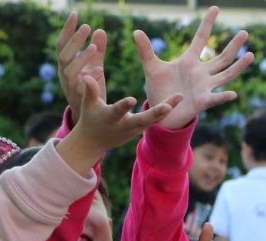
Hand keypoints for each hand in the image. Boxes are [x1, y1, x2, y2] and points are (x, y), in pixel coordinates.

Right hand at [56, 13, 106, 124]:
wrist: (89, 117)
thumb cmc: (90, 88)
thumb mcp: (94, 67)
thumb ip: (97, 51)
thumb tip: (100, 30)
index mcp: (65, 65)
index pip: (62, 43)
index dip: (67, 29)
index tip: (75, 14)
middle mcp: (64, 74)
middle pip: (64, 55)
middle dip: (74, 41)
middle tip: (86, 27)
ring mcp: (69, 87)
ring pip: (70, 71)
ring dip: (81, 58)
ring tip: (94, 48)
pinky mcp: (79, 100)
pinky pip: (81, 89)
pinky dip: (89, 79)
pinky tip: (99, 70)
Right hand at [59, 75, 181, 174]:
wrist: (96, 140)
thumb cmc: (90, 117)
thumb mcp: (88, 105)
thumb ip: (89, 90)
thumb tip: (86, 74)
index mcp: (110, 118)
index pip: (117, 112)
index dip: (124, 107)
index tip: (132, 100)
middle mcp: (126, 125)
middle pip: (142, 120)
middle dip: (155, 114)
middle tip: (168, 107)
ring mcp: (136, 129)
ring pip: (154, 119)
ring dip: (167, 109)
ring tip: (179, 96)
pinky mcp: (143, 128)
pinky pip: (157, 119)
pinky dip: (167, 111)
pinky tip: (178, 99)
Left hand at [133, 6, 252, 129]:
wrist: (162, 112)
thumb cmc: (159, 89)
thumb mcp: (151, 68)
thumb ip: (145, 50)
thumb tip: (136, 31)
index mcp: (189, 61)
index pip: (201, 39)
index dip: (207, 24)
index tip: (215, 8)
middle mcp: (202, 73)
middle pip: (222, 57)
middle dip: (233, 45)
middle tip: (244, 32)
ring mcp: (205, 87)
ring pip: (226, 74)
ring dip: (238, 66)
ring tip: (250, 55)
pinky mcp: (203, 101)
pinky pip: (215, 98)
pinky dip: (223, 97)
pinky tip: (232, 94)